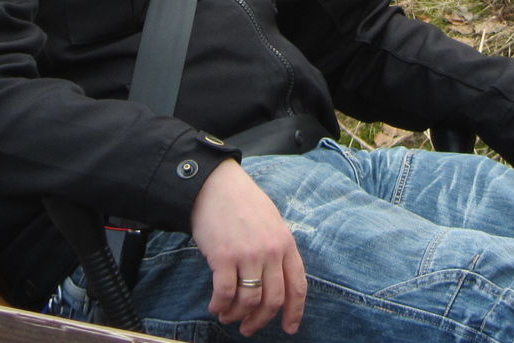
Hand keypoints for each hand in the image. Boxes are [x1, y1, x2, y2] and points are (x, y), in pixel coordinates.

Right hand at [189, 159, 306, 334]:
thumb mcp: (272, 222)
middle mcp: (271, 251)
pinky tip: (215, 306)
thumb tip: (278, 281)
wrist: (215, 185)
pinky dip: (220, 305)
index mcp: (286, 244)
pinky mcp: (223, 257)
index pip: (298, 286)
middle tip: (248, 328)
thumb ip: (278, 249)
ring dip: (237, 315)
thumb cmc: (242, 203)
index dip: (295, 312)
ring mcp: (248, 254)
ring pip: (249, 301)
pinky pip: (225, 293)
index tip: (289, 328)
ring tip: (227, 315)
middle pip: (273, 300)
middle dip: (261, 320)